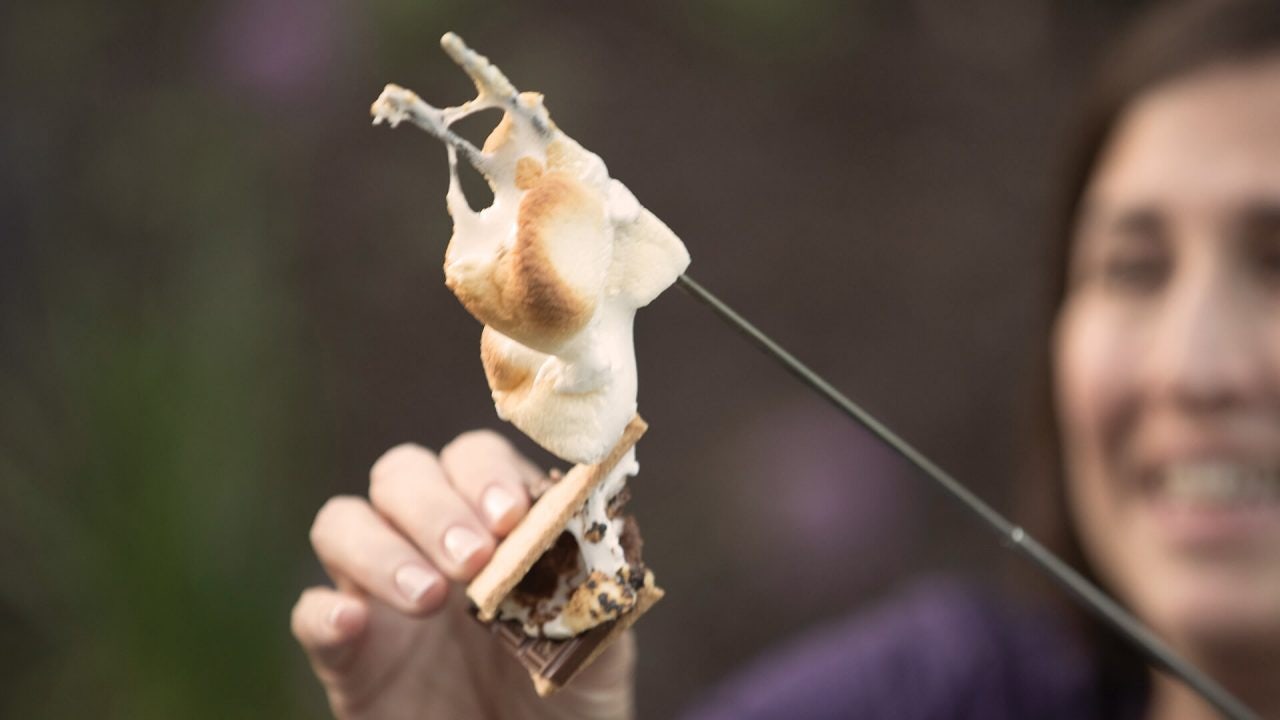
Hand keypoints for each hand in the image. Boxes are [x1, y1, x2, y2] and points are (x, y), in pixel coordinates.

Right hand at [291, 431, 635, 718]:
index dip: (486, 474)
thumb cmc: (569, 696)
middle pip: (401, 472)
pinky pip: (309, 611)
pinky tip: (353, 622)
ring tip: (429, 598)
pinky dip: (323, 608)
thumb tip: (594, 531)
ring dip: (380, 547)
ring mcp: (380, 591)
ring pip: (342, 522)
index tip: (510, 517)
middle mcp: (430, 540)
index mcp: (494, 523)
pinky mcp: (347, 653)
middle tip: (471, 559)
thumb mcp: (600, 642)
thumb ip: (596, 587)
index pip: (474, 459)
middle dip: (433, 504)